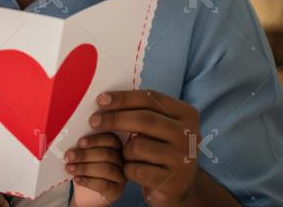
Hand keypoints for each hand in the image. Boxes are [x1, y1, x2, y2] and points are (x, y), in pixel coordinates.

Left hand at [65, 132, 125, 204]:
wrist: (85, 190)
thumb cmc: (85, 166)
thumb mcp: (83, 154)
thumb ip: (82, 147)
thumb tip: (71, 140)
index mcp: (116, 146)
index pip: (110, 139)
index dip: (95, 140)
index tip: (80, 142)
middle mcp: (122, 160)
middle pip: (107, 154)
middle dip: (85, 155)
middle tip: (69, 156)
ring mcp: (121, 176)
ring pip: (106, 169)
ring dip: (85, 168)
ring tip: (70, 168)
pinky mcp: (116, 191)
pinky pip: (104, 185)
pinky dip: (88, 181)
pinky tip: (77, 178)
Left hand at [90, 90, 200, 204]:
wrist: (176, 184)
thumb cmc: (158, 147)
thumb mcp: (157, 126)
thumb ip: (139, 110)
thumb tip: (103, 100)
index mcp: (186, 114)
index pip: (151, 98)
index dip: (123, 98)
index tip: (100, 100)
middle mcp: (189, 135)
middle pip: (145, 120)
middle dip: (115, 119)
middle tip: (93, 121)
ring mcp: (183, 159)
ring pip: (137, 146)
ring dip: (124, 151)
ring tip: (127, 155)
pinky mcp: (173, 181)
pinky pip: (136, 170)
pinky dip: (127, 169)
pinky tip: (131, 169)